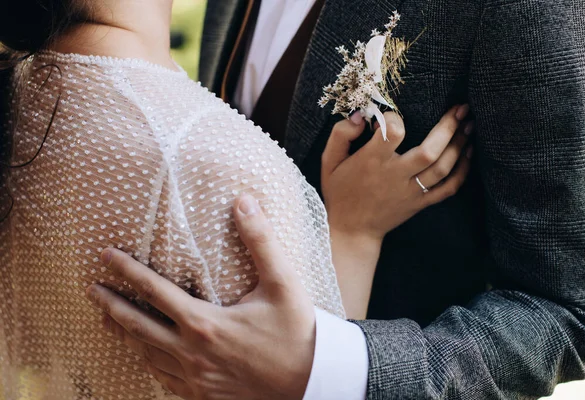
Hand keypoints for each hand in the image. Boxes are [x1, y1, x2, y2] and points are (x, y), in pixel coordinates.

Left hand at [86, 194, 314, 399]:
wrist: (312, 382)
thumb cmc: (297, 332)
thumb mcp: (282, 283)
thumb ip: (261, 241)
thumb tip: (244, 202)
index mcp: (205, 323)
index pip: (154, 291)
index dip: (126, 271)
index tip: (105, 257)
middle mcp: (192, 352)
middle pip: (138, 326)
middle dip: (111, 305)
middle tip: (91, 290)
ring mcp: (195, 378)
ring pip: (146, 355)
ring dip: (124, 335)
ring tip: (107, 320)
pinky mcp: (204, 395)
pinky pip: (163, 379)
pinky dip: (147, 362)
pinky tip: (144, 356)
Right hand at [322, 104, 472, 243]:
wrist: (352, 231)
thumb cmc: (340, 192)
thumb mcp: (329, 162)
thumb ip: (340, 134)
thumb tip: (361, 115)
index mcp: (371, 162)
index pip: (392, 133)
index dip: (395, 118)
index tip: (393, 115)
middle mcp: (395, 176)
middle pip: (429, 151)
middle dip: (449, 127)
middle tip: (461, 107)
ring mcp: (411, 192)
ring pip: (443, 168)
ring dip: (460, 144)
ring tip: (469, 124)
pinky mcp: (421, 203)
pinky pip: (448, 188)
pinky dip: (462, 171)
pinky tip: (468, 153)